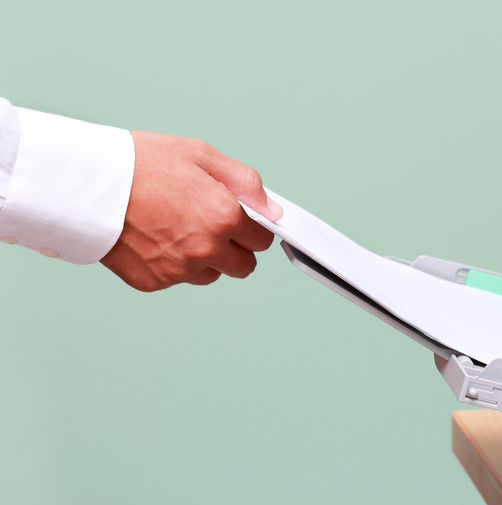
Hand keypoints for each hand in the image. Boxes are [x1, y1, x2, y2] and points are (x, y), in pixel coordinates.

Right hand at [101, 131, 282, 291]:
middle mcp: (206, 248)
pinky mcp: (155, 282)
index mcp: (223, 217)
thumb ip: (245, 183)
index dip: (253, 227)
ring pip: (212, 274)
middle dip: (236, 248)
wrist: (86, 183)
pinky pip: (179, 279)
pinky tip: (157, 238)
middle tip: (212, 225)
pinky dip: (174, 264)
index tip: (242, 220)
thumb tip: (272, 208)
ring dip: (206, 258)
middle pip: (244, 266)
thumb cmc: (140, 163)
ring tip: (179, 228)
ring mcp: (179, 269)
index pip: (263, 239)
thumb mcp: (201, 155)